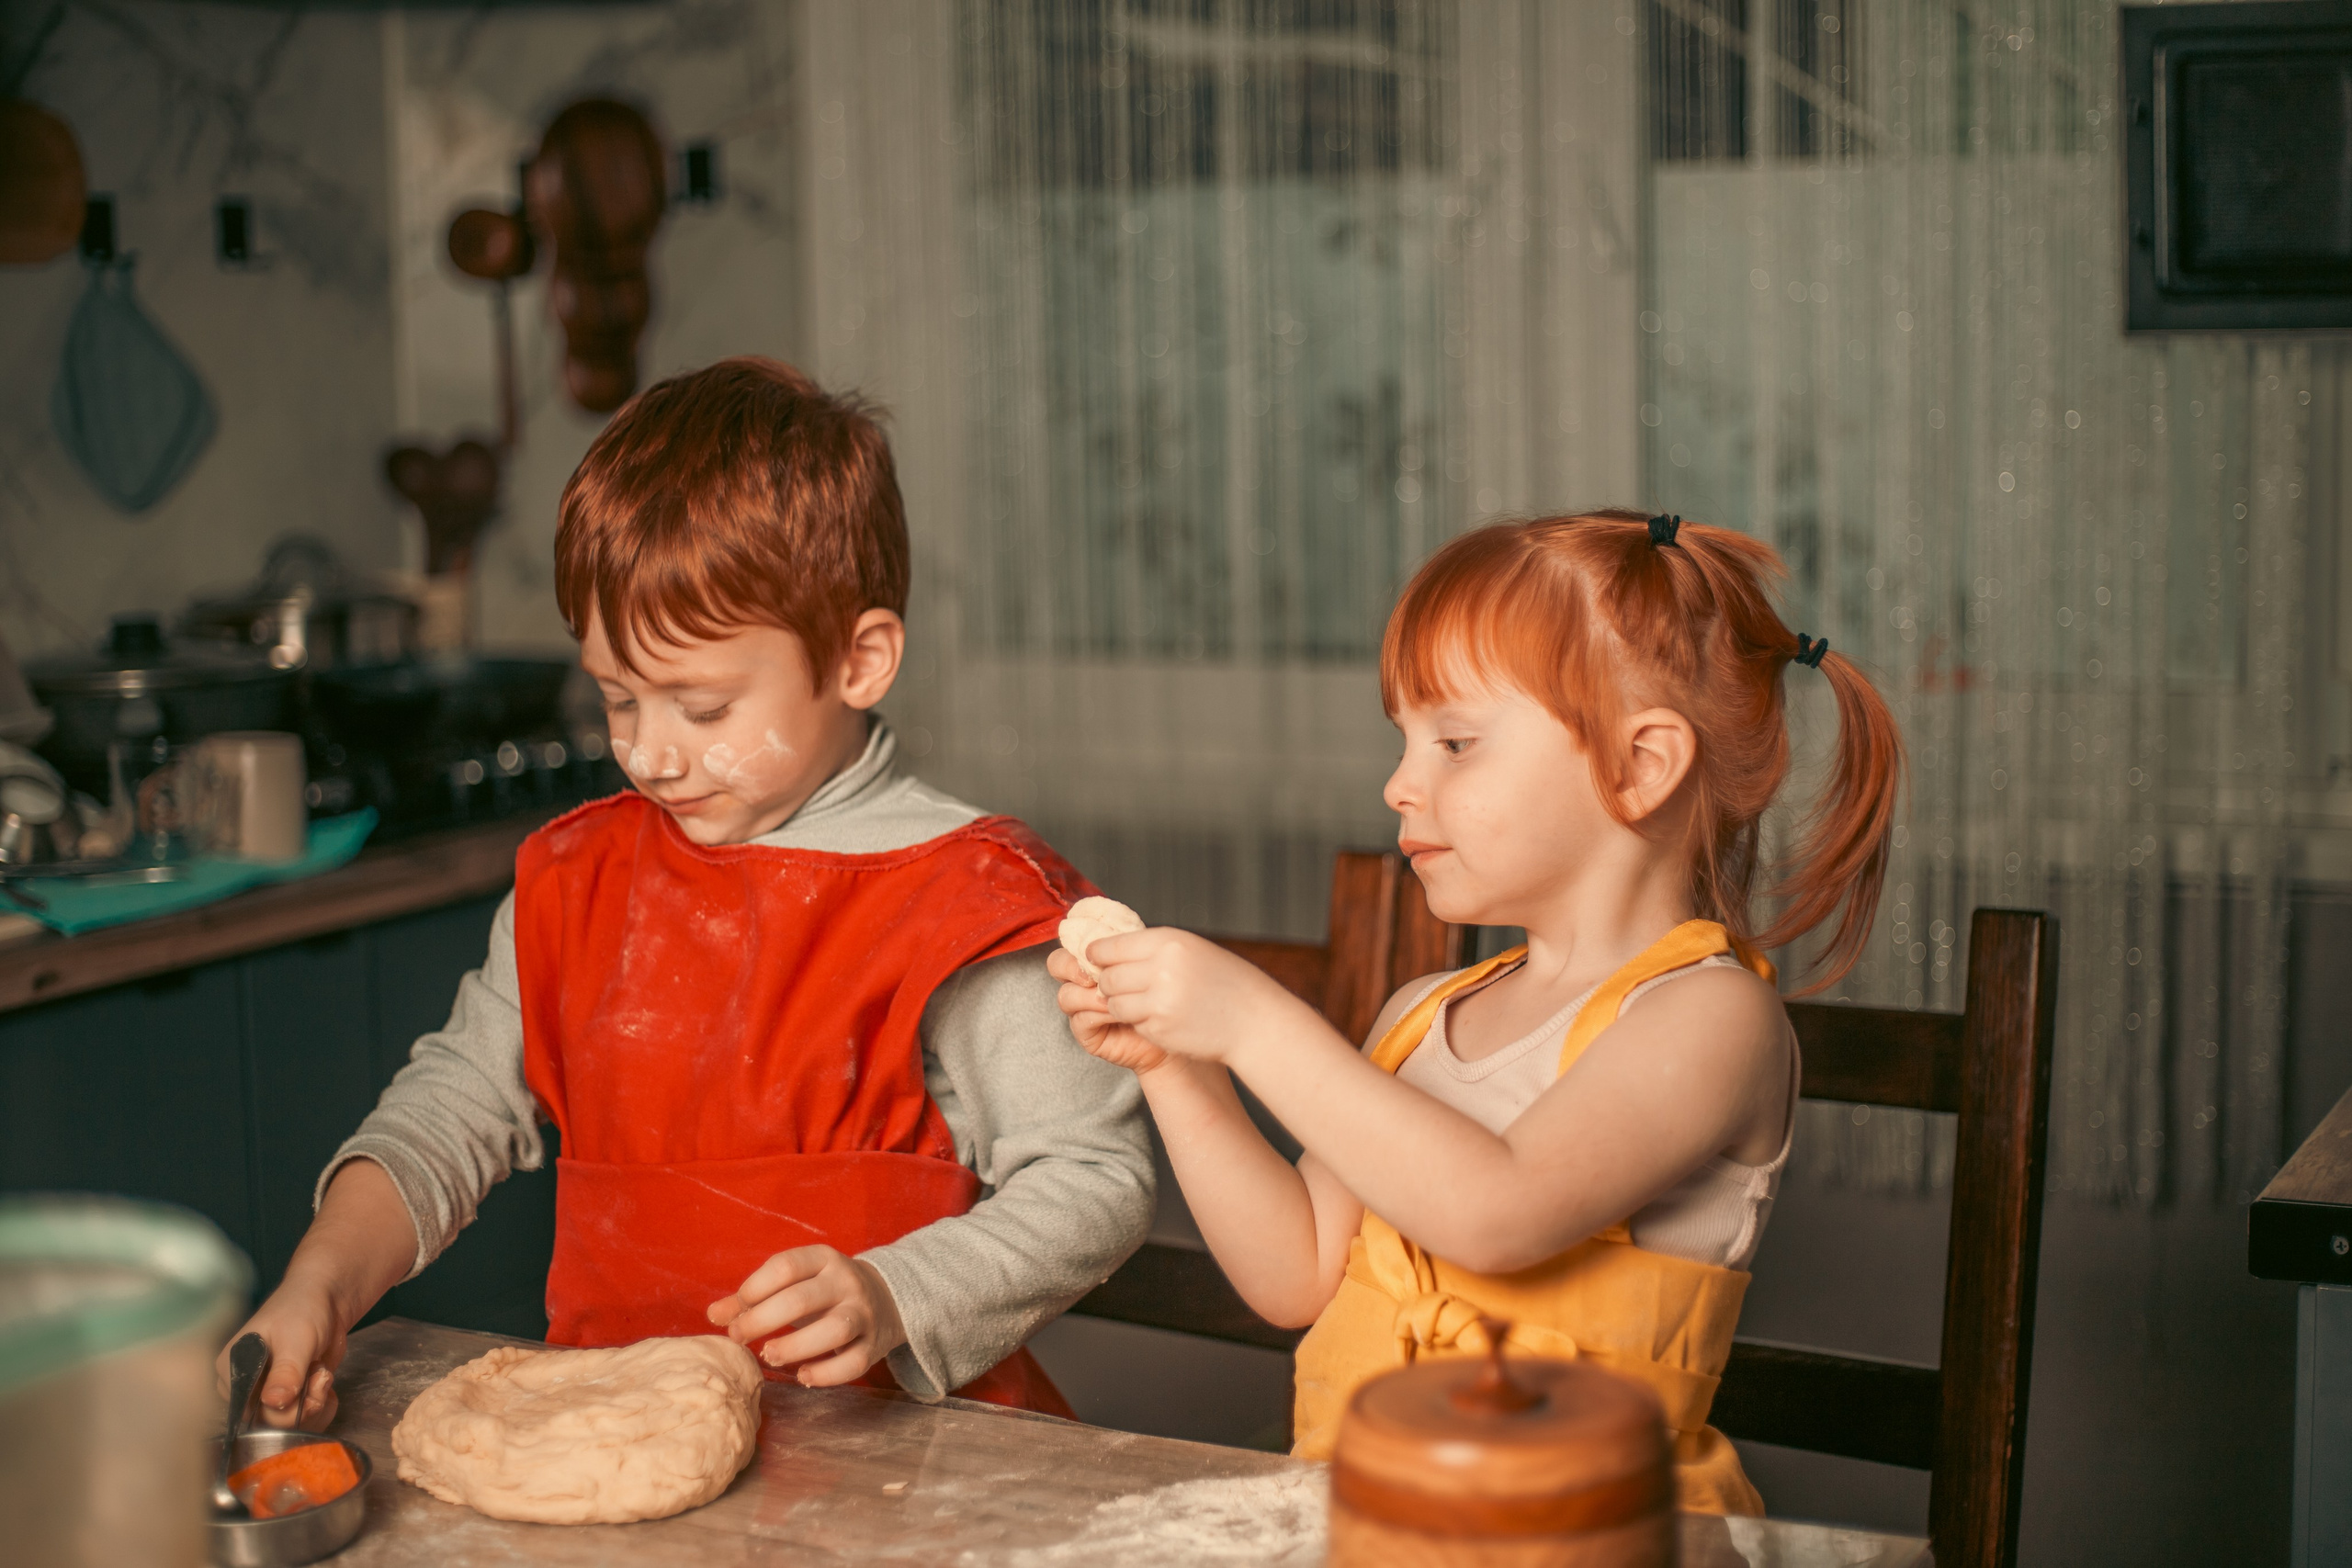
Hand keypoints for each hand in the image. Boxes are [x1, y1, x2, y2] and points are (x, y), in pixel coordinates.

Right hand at [216, 1275, 346, 1431]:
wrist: (328, 1302)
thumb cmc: (303, 1310)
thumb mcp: (297, 1339)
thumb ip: (285, 1372)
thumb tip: (273, 1402)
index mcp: (231, 1370)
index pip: (245, 1411)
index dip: (279, 1408)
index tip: (304, 1381)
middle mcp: (243, 1388)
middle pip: (268, 1423)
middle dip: (302, 1405)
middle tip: (318, 1375)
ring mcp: (265, 1395)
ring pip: (289, 1425)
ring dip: (314, 1403)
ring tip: (321, 1374)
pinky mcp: (286, 1399)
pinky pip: (303, 1421)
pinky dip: (321, 1407)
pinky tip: (324, 1384)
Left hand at [706, 1246, 905, 1384]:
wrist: (886, 1298)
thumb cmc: (824, 1293)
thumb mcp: (794, 1284)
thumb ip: (753, 1298)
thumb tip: (714, 1315)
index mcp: (824, 1259)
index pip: (786, 1266)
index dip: (754, 1288)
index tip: (734, 1311)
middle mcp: (847, 1282)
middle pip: (803, 1299)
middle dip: (764, 1320)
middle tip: (739, 1337)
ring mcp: (864, 1313)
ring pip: (834, 1330)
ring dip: (795, 1346)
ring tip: (768, 1356)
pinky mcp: (874, 1345)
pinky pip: (853, 1363)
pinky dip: (826, 1374)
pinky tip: (802, 1376)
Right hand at [1048, 945, 1170, 1072]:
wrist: (1173, 1027)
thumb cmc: (1160, 992)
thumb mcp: (1144, 961)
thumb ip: (1125, 947)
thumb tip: (1111, 934)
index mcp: (1094, 959)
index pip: (1072, 941)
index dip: (1077, 941)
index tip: (1096, 947)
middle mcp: (1082, 981)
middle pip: (1057, 964)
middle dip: (1070, 966)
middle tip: (1091, 974)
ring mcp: (1081, 1007)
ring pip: (1066, 995)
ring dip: (1090, 995)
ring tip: (1116, 998)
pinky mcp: (1086, 1033)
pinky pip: (1081, 1020)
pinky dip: (1099, 1015)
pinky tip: (1120, 1014)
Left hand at [1063, 926, 1301, 1068]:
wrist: (1254, 1021)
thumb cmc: (1225, 982)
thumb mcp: (1193, 950)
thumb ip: (1154, 949)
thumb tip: (1109, 950)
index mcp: (1169, 942)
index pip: (1110, 946)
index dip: (1098, 954)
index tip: (1095, 959)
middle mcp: (1161, 969)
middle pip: (1108, 976)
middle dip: (1107, 983)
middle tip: (1116, 985)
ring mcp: (1159, 1002)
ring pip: (1114, 1003)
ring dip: (1119, 1004)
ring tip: (1139, 1002)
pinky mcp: (1160, 1029)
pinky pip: (1132, 1022)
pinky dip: (1138, 1021)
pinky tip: (1158, 1017)